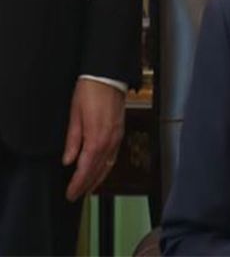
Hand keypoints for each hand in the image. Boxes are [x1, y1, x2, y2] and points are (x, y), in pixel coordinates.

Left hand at [62, 78, 124, 200]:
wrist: (108, 76)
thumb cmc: (91, 91)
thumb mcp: (74, 115)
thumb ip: (73, 140)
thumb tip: (68, 160)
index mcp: (97, 137)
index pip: (86, 168)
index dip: (78, 183)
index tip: (71, 193)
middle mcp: (110, 140)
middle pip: (99, 170)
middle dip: (87, 185)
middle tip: (77, 195)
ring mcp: (117, 136)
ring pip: (109, 164)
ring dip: (99, 178)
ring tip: (89, 187)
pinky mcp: (120, 131)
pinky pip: (114, 155)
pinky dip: (107, 166)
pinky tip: (102, 169)